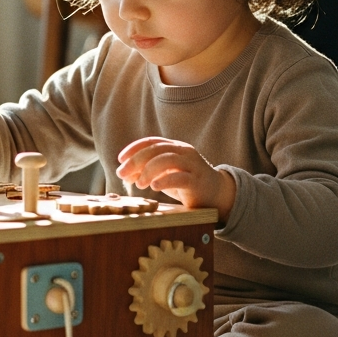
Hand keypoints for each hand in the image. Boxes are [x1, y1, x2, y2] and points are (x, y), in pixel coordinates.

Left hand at [117, 137, 235, 219]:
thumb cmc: (187, 183)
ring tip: (139, 184)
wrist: (216, 194)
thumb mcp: (165, 175)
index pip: (152, 141)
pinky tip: (154, 187)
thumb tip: (125, 173)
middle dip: (136, 160)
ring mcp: (192, 165)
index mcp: (175, 147)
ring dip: (149, 171)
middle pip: (157, 150)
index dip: (134, 148)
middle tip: (122, 173)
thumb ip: (148, 171)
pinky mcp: (197, 181)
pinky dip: (165, 180)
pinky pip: (180, 177)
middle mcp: (184, 152)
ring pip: (167, 160)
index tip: (120, 159)